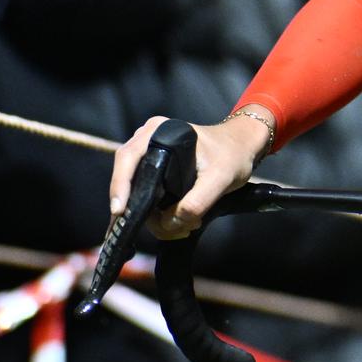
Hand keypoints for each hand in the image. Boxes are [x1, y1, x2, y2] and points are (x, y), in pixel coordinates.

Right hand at [107, 110, 270, 240]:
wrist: (242, 147)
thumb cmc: (232, 156)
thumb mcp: (221, 178)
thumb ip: (198, 201)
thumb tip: (171, 221)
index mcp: (158, 132)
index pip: (127, 159)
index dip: (120, 186)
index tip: (119, 211)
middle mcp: (148, 140)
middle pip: (127, 179)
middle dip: (140, 209)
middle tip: (163, 229)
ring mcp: (149, 155)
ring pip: (136, 192)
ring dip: (153, 216)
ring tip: (181, 227)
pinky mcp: (155, 170)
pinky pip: (145, 194)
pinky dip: (156, 213)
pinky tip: (174, 223)